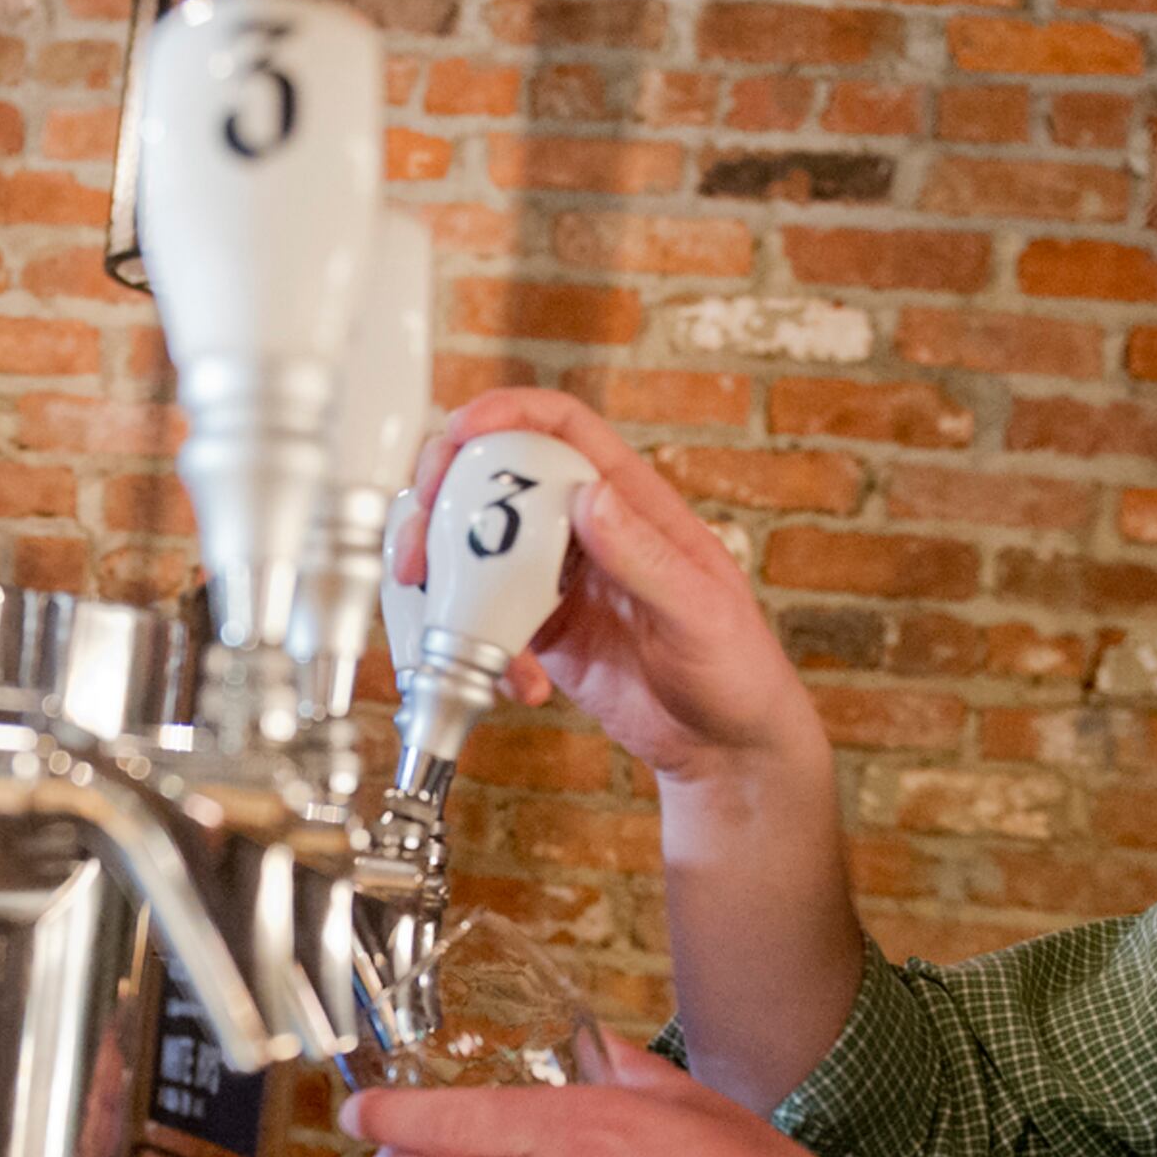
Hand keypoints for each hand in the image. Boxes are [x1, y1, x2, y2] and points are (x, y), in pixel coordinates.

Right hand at [399, 389, 817, 786]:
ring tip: (445, 616)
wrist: (721, 744)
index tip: (461, 430)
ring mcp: (551, 579)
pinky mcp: (535, 630)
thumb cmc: (734, 667)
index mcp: (628, 500)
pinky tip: (517, 684)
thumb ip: (645, 555)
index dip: (506, 413)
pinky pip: (481, 620)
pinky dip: (477, 648)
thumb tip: (589, 496)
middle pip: (493, 480)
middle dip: (443, 497)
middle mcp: (581, 529)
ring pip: (472, 548)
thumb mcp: (700, 610)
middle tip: (422, 538)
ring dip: (443, 576)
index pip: (560, 428)